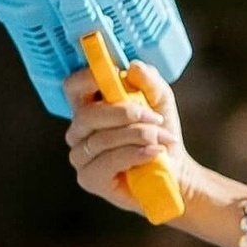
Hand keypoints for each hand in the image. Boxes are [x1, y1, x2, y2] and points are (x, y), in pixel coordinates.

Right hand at [62, 60, 188, 212]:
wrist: (173, 171)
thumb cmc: (160, 133)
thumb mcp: (160, 100)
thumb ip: (148, 81)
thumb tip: (133, 67)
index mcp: (89, 107)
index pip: (72, 87)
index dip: (87, 78)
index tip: (114, 75)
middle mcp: (78, 131)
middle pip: (87, 115)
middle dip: (125, 114)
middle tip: (154, 118)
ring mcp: (80, 156)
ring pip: (102, 139)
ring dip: (139, 135)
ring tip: (161, 139)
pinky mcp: (89, 179)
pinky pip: (109, 161)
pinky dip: (136, 154)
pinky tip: (153, 153)